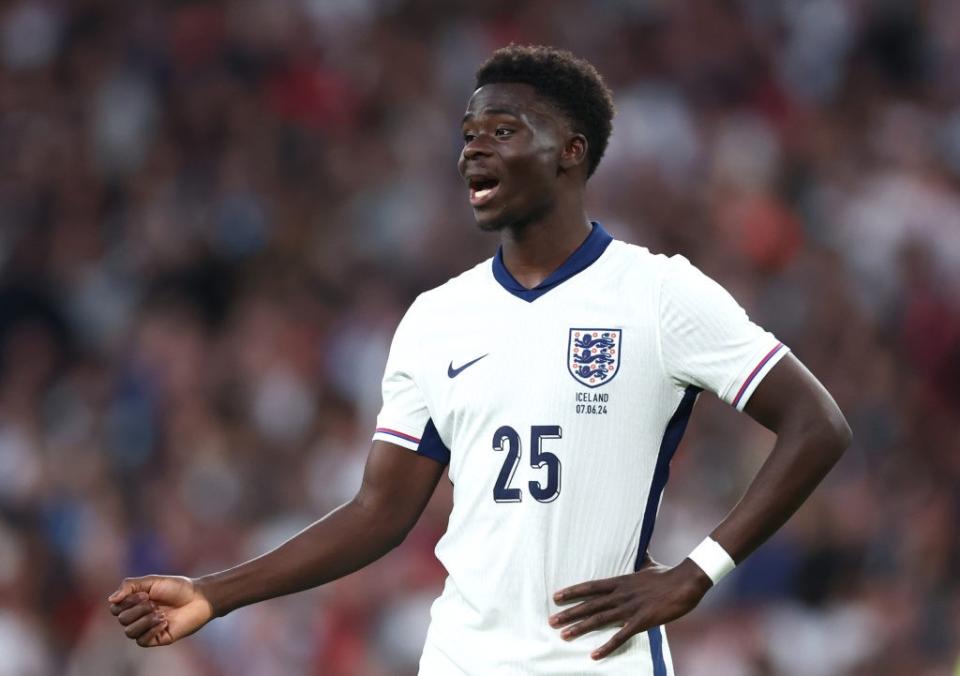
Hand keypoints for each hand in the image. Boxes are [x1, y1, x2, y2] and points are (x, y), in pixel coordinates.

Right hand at [108, 575, 213, 646]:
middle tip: (154, 603)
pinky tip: (164, 621)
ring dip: (145, 620)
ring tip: (161, 613)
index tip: (145, 594)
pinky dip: (151, 630)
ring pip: (130, 632)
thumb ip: (130, 586)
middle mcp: (138, 616)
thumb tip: (110, 599)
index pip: (115, 608)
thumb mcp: (152, 581)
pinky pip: (142, 641)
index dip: (126, 602)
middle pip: (122, 620)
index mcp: (135, 603)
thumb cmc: (177, 588)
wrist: (199, 598)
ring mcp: (147, 628)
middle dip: (138, 609)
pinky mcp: (157, 638)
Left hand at [548, 557, 710, 659]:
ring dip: (580, 628)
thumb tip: (641, 549)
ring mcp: (630, 608)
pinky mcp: (642, 620)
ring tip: (563, 635)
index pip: (591, 586)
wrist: (686, 581)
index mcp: (621, 581)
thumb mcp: (648, 564)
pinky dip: (607, 646)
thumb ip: (640, 560)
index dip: (573, 592)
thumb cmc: (668, 573)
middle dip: (569, 613)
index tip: (556, 597)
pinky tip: (594, 654)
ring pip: (599, 619)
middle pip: (590, 604)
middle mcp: (621, 594)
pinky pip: (621, 636)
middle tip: (551, 620)